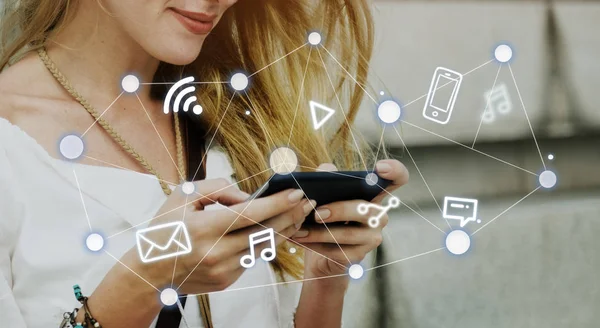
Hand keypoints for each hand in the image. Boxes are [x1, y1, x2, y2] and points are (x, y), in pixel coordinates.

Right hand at [124, 178, 314, 294]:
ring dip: (284, 230)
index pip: (251, 214)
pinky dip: (265, 243)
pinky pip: (253, 258)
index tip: (297, 192)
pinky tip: (274, 231)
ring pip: (264, 247)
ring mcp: (223, 270)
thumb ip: (217, 189)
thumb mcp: (183, 197)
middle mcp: (216, 252)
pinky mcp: (227, 281)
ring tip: (297, 214)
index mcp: (204, 228)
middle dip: (291, 215)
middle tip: (307, 202)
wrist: (150, 271)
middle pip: (265, 232)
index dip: (278, 203)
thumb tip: (249, 196)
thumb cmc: (165, 229)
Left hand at [293, 160, 408, 279]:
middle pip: (364, 208)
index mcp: (372, 195)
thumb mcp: (322, 195)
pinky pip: (338, 250)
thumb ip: (326, 178)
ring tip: (298, 230)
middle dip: (338, 210)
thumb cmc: (324, 218)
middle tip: (316, 213)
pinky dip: (315, 245)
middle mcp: (378, 214)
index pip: (396, 179)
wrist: (320, 255)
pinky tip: (299, 239)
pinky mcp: (360, 256)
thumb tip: (325, 170)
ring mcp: (373, 236)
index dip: (394, 171)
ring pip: (348, 233)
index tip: (380, 167)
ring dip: (319, 232)